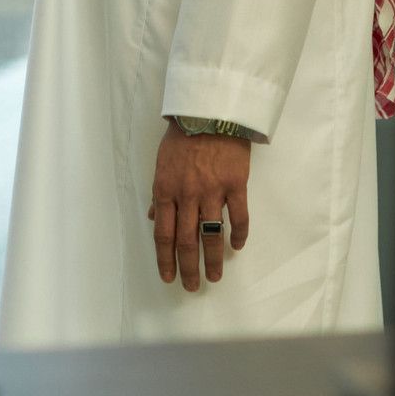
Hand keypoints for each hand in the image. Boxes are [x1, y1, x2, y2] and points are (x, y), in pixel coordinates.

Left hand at [148, 121, 249, 291]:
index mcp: (166, 190)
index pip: (164, 233)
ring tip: (215, 277)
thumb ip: (160, 192)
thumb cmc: (183, 134)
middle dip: (188, 267)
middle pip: (187, 240)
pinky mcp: (236, 184)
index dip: (165, 259)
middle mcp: (187, 195)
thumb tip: (155, 217)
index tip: (168, 277)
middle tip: (192, 286)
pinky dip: (238, 234)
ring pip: (212, 234)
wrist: (210, 109)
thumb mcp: (162, 162)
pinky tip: (237, 247)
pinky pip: (239, 216)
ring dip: (213, 259)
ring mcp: (213, 190)